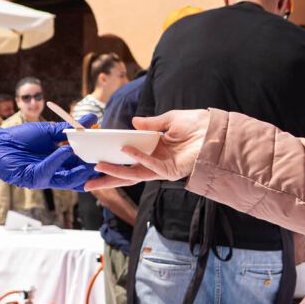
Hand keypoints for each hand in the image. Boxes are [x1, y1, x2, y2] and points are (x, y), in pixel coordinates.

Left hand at [0, 121, 105, 192]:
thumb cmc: (20, 138)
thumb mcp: (48, 130)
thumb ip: (70, 129)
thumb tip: (92, 119)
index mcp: (61, 162)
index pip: (83, 164)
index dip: (96, 160)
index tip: (109, 150)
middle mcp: (55, 172)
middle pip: (80, 175)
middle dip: (94, 168)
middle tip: (107, 158)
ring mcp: (45, 177)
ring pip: (69, 179)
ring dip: (80, 168)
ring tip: (92, 157)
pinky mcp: (33, 178)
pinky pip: (49, 171)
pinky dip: (58, 160)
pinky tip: (66, 150)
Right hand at [86, 110, 208, 185]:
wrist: (216, 130)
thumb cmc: (197, 125)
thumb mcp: (170, 119)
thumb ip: (151, 123)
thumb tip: (133, 123)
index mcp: (154, 150)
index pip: (128, 159)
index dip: (112, 161)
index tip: (94, 160)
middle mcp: (156, 161)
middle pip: (127, 172)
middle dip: (108, 179)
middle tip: (88, 184)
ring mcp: (163, 167)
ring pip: (135, 173)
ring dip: (116, 171)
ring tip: (98, 167)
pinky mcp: (172, 170)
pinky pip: (151, 166)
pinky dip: (138, 158)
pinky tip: (125, 150)